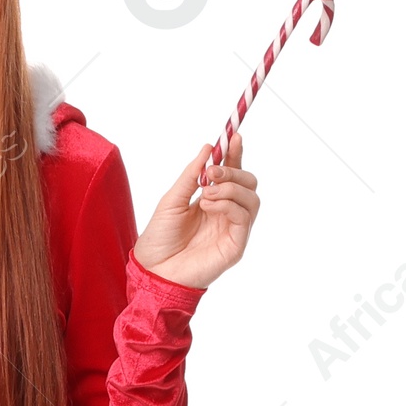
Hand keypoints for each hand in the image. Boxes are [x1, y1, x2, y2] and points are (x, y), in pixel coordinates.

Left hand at [133, 130, 259, 289]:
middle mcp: (226, 213)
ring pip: (252, 198)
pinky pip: (244, 217)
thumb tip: (209, 147)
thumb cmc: (160, 239)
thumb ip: (191, 174)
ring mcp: (233, 230)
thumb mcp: (172, 199)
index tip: (233, 135)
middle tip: (210, 173)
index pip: (232, 173)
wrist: (153, 270)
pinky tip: (208, 206)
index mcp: (213, 201)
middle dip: (233, 170)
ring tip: (204, 195)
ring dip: (229, 188)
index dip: (236, 153)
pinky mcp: (235, 245)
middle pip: (249, 183)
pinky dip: (228, 205)